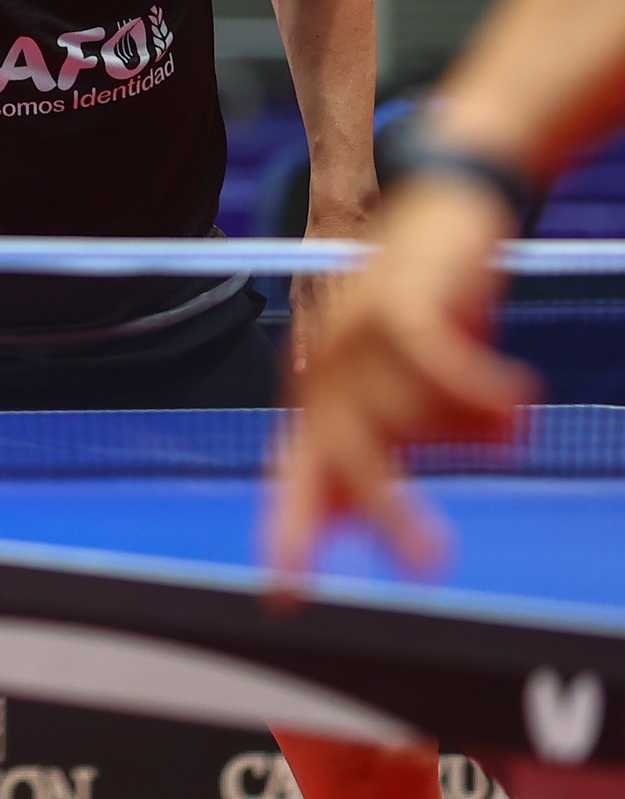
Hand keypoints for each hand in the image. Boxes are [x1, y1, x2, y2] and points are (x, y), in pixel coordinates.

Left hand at [268, 180, 536, 578]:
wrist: (446, 204)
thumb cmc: (423, 304)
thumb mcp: (391, 381)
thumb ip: (367, 439)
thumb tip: (340, 516)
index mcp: (320, 388)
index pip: (297, 470)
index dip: (291, 530)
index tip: (281, 595)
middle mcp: (327, 361)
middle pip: (348, 454)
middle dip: (388, 510)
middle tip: (430, 560)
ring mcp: (357, 328)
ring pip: (409, 414)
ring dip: (471, 424)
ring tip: (513, 416)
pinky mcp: (400, 300)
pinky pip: (437, 365)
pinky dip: (479, 387)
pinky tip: (517, 398)